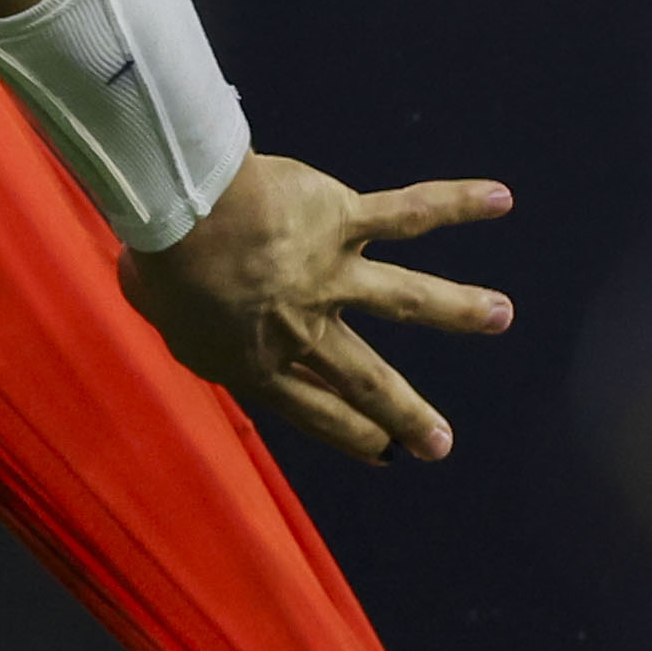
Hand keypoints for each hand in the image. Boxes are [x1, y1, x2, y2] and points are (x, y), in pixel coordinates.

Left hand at [119, 154, 509, 464]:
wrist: (187, 223)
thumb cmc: (156, 262)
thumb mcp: (151, 304)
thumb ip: (169, 307)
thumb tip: (157, 286)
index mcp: (254, 359)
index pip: (307, 404)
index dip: (342, 428)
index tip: (377, 452)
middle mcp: (303, 327)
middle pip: (363, 376)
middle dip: (404, 413)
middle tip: (440, 444)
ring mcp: (331, 277)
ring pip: (407, 297)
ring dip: (458, 307)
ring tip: (501, 315)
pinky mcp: (344, 222)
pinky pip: (409, 213)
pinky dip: (457, 201)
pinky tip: (499, 198)